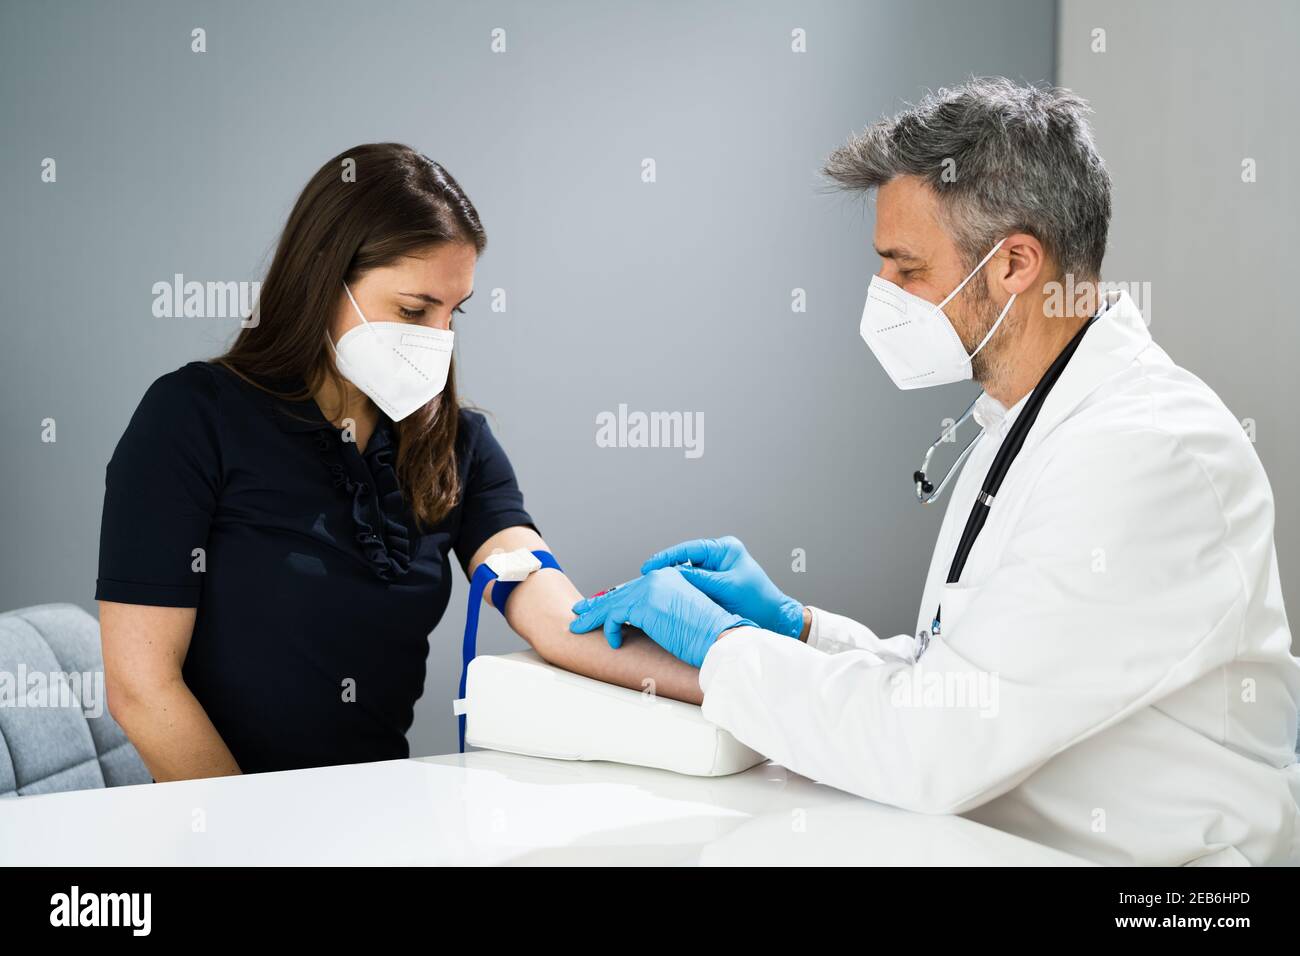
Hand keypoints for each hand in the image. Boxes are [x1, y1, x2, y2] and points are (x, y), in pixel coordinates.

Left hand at [568, 567, 755, 667]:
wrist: (721, 639)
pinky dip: (609, 629)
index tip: (601, 605)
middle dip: (598, 605)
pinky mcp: (645, 604)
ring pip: (612, 602)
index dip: (616, 598)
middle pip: (621, 592)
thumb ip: (661, 611)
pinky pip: (615, 616)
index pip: (635, 587)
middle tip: (581, 611)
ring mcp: (651, 589)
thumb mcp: (682, 616)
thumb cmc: (708, 635)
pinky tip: (614, 642)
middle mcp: (660, 577)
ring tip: (579, 627)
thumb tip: (638, 620)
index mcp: (670, 577)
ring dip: (594, 617)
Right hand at [641, 536, 803, 638]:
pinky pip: (693, 586)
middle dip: (666, 569)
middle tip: (646, 579)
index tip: (649, 567)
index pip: (688, 550)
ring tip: (654, 589)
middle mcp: (719, 557)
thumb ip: (701, 580)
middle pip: (684, 560)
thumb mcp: (727, 588)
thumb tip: (674, 575)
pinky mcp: (715, 586)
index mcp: (724, 550)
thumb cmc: (758, 601)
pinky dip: (682, 591)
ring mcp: (716, 571)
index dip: (666, 558)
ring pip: (687, 574)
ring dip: (673, 582)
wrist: (776, 619)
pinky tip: (670, 598)